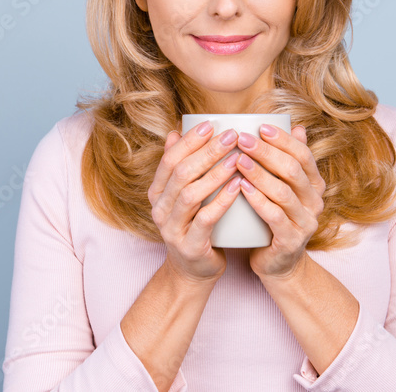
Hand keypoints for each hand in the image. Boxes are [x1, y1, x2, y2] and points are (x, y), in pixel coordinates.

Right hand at [147, 120, 242, 283]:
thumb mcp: (184, 195)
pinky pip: (206, 219)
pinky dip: (222, 201)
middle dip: (206, 152)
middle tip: (231, 136)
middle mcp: (160, 209)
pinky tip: (238, 186)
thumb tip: (175, 131)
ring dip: (215, 173)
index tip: (211, 124)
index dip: (189, 141)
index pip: (170, 160)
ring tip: (238, 158)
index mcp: (157, 192)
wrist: (193, 271)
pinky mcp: (189, 246)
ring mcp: (172, 229)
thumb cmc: (195, 225)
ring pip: (191, 194)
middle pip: (181, 173)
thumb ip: (180, 166)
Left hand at [234, 124, 324, 278]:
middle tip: (241, 139)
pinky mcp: (291, 241)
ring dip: (259, 174)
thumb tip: (297, 126)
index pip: (303, 155)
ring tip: (237, 160)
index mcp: (314, 184)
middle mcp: (315, 202)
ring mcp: (306, 223)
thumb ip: (289, 160)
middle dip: (266, 152)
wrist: (277, 264)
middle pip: (293, 170)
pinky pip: (275, 217)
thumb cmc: (274, 219)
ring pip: (283, 192)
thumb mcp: (283, 188)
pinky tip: (241, 187)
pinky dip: (258, 200)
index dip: (283, 139)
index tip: (260, 126)